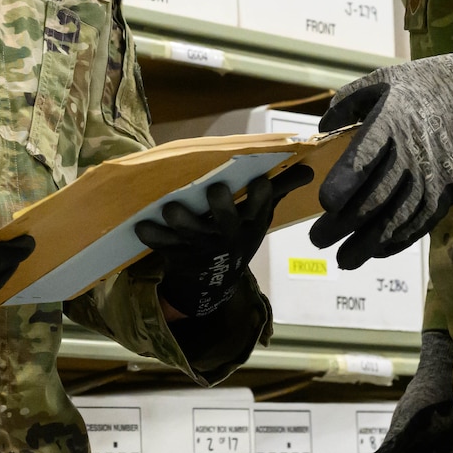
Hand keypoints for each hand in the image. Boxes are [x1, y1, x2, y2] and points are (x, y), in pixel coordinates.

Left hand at [132, 165, 313, 317]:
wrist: (212, 282)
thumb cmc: (237, 234)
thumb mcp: (259, 216)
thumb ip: (280, 188)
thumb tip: (310, 170)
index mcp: (250, 224)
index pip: (261, 209)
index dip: (262, 198)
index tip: (261, 182)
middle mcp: (228, 236)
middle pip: (227, 223)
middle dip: (222, 208)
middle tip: (215, 189)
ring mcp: (201, 246)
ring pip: (192, 234)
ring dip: (183, 221)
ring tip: (171, 207)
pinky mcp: (176, 253)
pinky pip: (162, 246)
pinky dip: (153, 237)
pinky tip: (142, 226)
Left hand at [310, 45, 452, 269]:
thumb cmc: (421, 86)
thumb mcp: (382, 80)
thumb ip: (348, 103)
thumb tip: (323, 127)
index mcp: (390, 123)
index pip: (364, 158)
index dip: (344, 184)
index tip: (324, 204)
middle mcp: (411, 154)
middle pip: (374, 198)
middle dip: (343, 225)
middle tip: (316, 240)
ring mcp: (431, 177)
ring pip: (396, 219)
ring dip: (367, 243)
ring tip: (343, 260)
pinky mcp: (445, 192)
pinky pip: (419, 224)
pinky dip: (397, 241)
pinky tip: (376, 251)